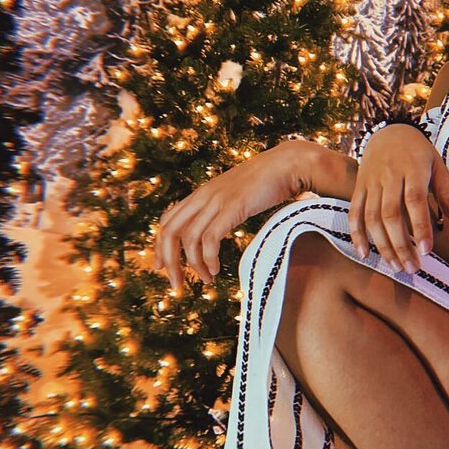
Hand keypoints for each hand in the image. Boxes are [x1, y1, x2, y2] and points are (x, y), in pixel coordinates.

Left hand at [153, 141, 309, 293]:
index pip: (167, 220)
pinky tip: (216, 269)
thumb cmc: (269, 181)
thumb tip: (220, 225)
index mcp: (202, 193)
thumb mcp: (237, 194)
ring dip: (193, 266)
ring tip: (206, 280)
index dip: (160, 246)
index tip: (163, 266)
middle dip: (168, 262)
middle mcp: (203, 196)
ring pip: (188, 239)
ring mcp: (216, 201)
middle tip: (176, 284)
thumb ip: (224, 207)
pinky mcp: (232, 208)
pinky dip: (208, 259)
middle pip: (169, 232)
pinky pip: (210, 239)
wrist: (288, 164)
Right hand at [348, 125, 448, 272]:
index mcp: (413, 169)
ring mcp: (371, 181)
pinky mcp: (359, 187)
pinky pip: (354, 212)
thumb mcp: (438, 166)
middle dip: (401, 245)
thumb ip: (447, 195)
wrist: (389, 130)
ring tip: (396, 267)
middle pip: (391, 215)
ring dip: (382, 245)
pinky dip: (357, 234)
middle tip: (413, 268)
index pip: (415, 201)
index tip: (427, 252)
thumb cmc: (419, 153)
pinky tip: (365, 254)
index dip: (420, 227)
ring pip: (372, 217)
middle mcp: (389, 176)